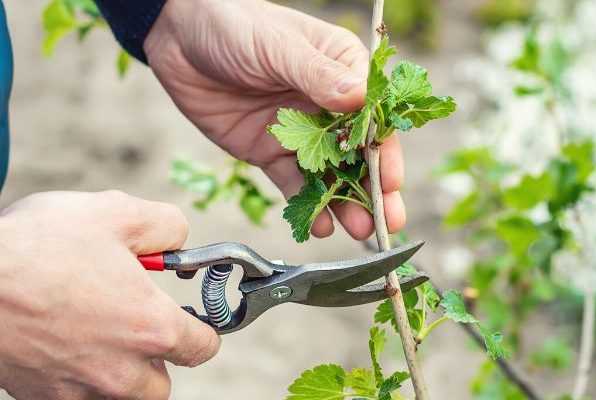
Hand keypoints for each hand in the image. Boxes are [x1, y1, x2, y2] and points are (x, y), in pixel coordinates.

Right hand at [0, 191, 218, 399]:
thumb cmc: (40, 244)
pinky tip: (63, 344)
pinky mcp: (41, 397)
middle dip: (158, 358)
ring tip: (98, 334)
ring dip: (121, 373)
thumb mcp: (118, 212)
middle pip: (162, 384)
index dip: (202, 329)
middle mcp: (120, 370)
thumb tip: (179, 243)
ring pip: (121, 397)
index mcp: (151, 326)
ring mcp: (78, 391)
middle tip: (136, 324)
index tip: (191, 317)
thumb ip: (167, 226)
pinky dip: (80, 381)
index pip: (203, 347)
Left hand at [144, 0, 405, 239]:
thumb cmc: (234, 24)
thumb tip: (360, 100)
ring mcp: (299, 131)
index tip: (390, 181)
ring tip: (359, 231)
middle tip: (386, 223)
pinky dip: (306, 204)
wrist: (178, 38)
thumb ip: (318, 76)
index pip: (372, 116)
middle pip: (357, 152)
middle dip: (373, 188)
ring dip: (344, 203)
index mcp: (342, 70)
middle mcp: (326, 104)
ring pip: (328, 173)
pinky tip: (318, 225)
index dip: (384, 151)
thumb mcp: (278, 46)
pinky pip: (292, 182)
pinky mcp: (270, 150)